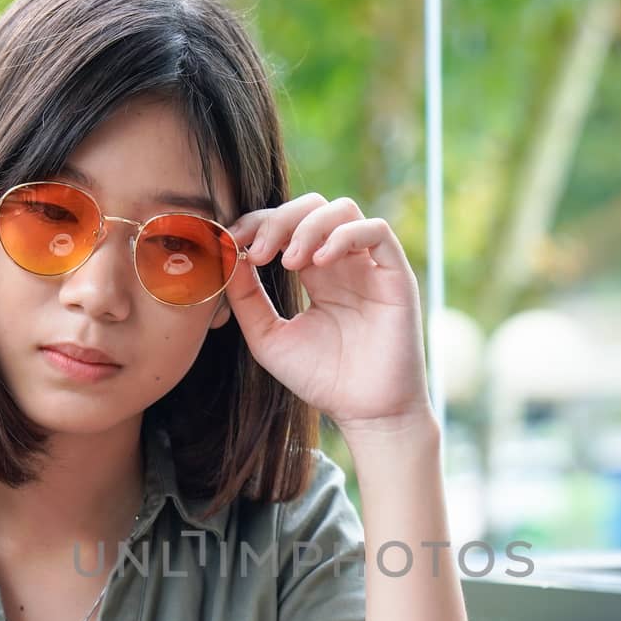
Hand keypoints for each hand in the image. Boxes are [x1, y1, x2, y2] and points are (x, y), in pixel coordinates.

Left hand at [225, 194, 432, 432]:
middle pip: (312, 207)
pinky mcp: (395, 275)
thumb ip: (246, 299)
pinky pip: (375, 231)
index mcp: (316, 273)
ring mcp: (370, 266)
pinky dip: (343, 236)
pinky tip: (319, 263)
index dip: (257, 224)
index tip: (232, 243)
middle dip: (278, 220)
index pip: (286, 225)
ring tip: (289, 262)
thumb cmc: (321, 380)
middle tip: (258, 253)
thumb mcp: (268, 338)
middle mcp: (343, 263)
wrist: (365, 412)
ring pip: (343, 210)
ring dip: (308, 226)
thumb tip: (225, 255)